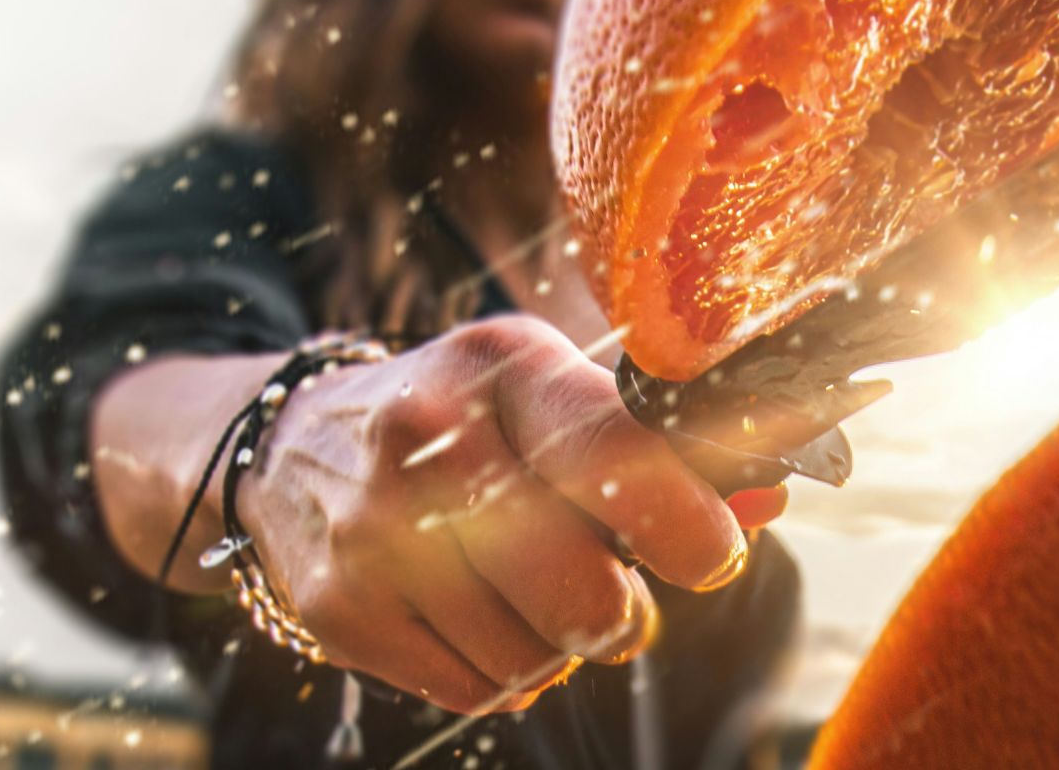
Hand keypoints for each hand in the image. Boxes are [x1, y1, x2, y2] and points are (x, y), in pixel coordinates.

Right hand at [235, 316, 751, 713]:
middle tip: (626, 601)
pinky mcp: (341, 610)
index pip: (614, 452)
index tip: (715, 556)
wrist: (290, 444)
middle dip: (625, 613)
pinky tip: (487, 617)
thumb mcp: (553, 396)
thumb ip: (663, 449)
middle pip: (580, 586)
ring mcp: (375, 530)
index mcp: (504, 367)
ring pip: (534, 653)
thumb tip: (768, 500)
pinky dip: (507, 673)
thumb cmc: (464, 418)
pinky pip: (478, 690)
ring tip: (540, 597)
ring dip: (564, 645)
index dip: (684, 521)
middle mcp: (429, 439)